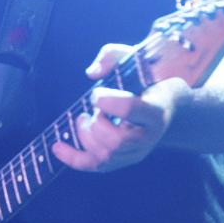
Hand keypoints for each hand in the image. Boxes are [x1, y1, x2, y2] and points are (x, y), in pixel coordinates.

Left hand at [51, 43, 183, 172]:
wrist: (166, 105)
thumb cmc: (148, 79)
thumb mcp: (135, 59)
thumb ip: (112, 56)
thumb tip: (92, 72)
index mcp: (156, 110)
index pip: (129, 109)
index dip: (106, 100)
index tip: (96, 93)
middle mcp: (148, 136)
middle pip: (116, 141)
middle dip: (96, 124)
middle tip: (93, 109)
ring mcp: (136, 152)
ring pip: (105, 156)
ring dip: (86, 136)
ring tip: (84, 119)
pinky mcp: (124, 160)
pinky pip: (96, 166)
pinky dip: (73, 158)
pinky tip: (57, 147)